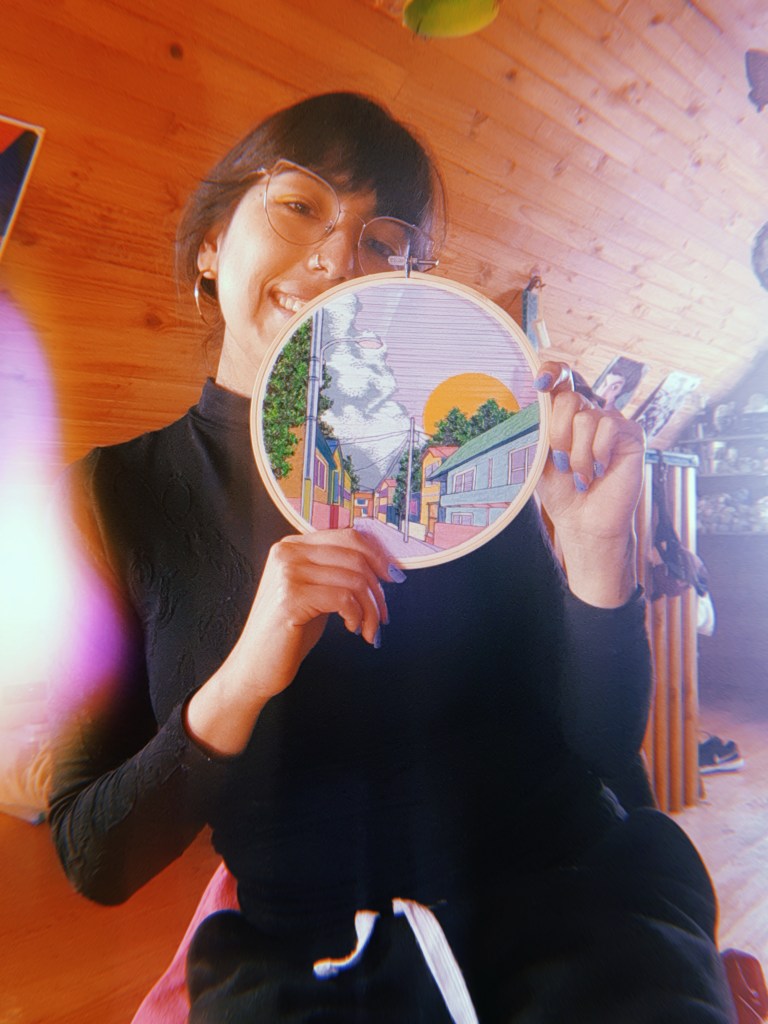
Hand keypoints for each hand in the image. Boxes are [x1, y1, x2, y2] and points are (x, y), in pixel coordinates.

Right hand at [186, 529, 399, 754]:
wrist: (256, 666)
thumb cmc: (290, 631)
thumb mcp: (316, 591)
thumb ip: (337, 572)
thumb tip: (382, 564)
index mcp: (293, 545)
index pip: (349, 536)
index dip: (378, 555)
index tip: (394, 578)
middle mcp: (287, 552)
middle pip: (356, 557)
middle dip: (378, 589)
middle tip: (382, 615)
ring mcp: (287, 573)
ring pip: (354, 579)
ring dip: (371, 608)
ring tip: (368, 628)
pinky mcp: (290, 598)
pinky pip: (343, 598)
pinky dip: (357, 615)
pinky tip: (352, 629)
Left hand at [534, 361, 645, 605]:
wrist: (582, 520)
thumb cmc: (560, 489)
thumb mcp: (539, 455)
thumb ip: (538, 426)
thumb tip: (533, 399)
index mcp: (564, 412)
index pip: (561, 376)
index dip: (551, 371)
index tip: (539, 382)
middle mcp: (589, 411)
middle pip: (569, 397)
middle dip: (558, 434)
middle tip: (560, 462)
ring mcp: (611, 420)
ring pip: (586, 417)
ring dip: (577, 454)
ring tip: (580, 475)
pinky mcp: (631, 433)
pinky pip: (608, 426)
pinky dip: (597, 453)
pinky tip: (598, 471)